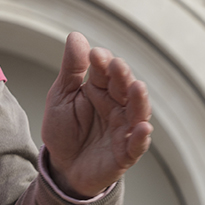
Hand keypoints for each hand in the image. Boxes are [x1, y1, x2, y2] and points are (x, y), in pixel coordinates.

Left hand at [41, 32, 151, 197]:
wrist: (61, 168)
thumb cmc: (64, 130)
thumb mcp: (61, 97)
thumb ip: (71, 70)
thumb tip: (76, 36)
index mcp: (101, 89)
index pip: (106, 71)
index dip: (102, 62)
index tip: (95, 54)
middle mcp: (118, 106)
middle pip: (125, 88)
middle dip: (122, 76)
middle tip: (116, 65)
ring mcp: (124, 129)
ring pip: (137, 113)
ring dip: (139, 101)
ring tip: (137, 88)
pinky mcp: (125, 154)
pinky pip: (136, 146)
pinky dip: (141, 138)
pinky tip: (143, 128)